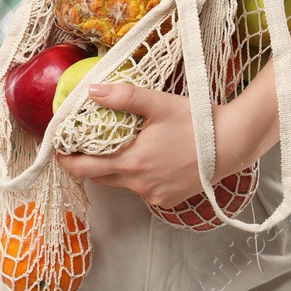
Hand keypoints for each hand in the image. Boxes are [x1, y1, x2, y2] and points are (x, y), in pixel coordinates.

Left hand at [55, 82, 261, 206]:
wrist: (233, 145)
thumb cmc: (196, 122)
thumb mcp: (158, 103)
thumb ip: (123, 97)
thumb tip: (91, 91)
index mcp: (132, 162)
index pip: (85, 168)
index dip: (67, 160)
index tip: (57, 150)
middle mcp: (140, 185)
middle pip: (100, 178)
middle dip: (86, 164)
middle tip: (78, 147)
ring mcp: (155, 195)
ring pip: (121, 183)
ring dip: (113, 169)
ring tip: (113, 147)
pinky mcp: (168, 200)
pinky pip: (142, 189)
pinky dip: (136, 176)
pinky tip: (146, 158)